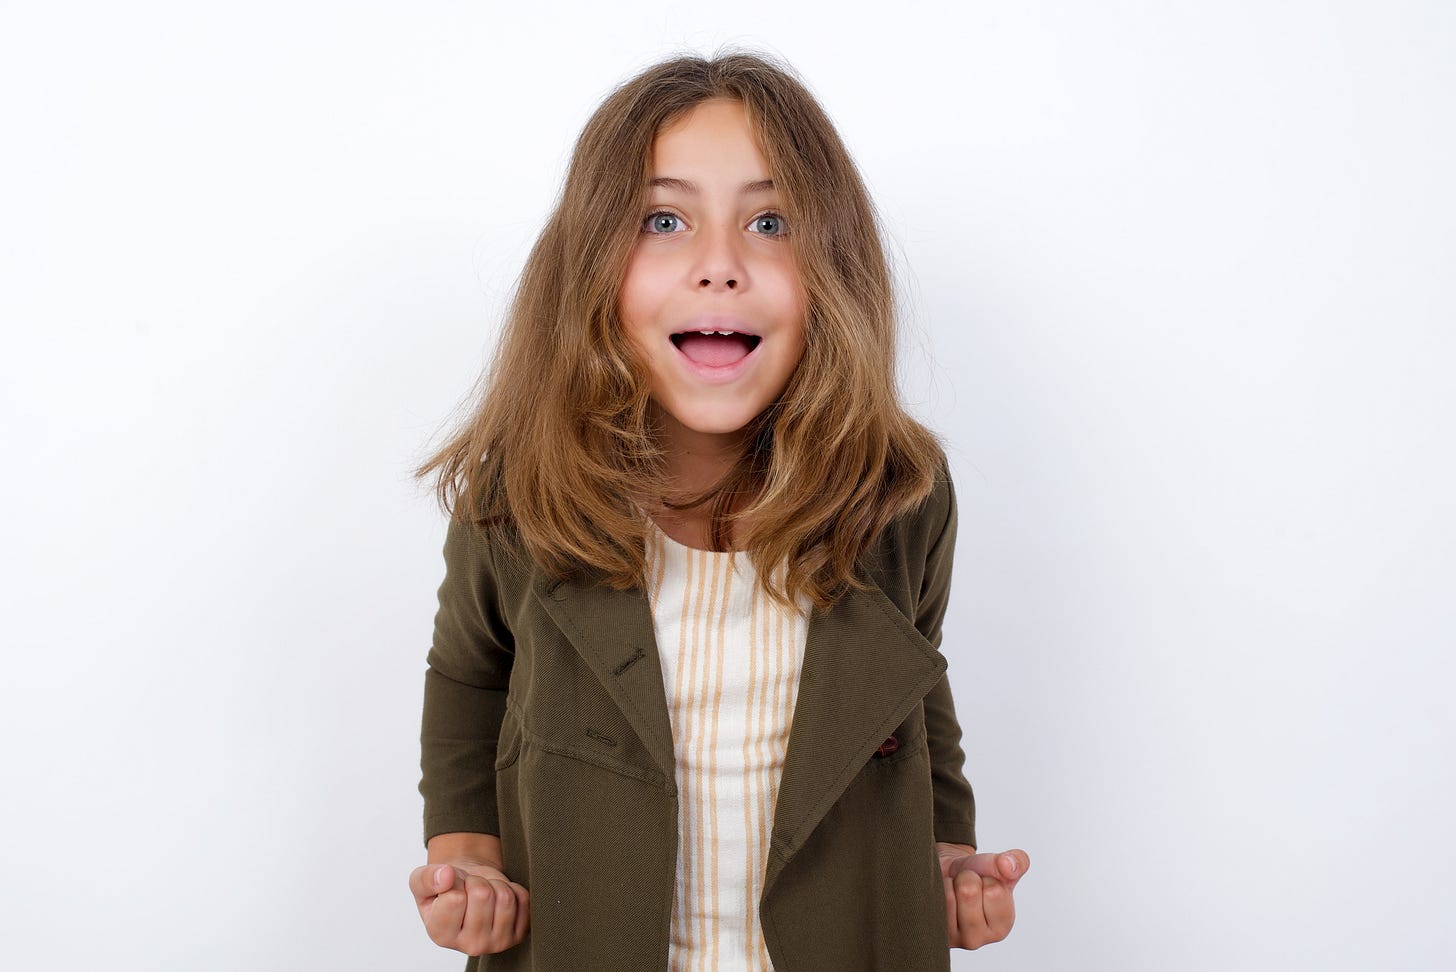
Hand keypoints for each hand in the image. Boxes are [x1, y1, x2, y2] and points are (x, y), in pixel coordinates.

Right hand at [409, 859, 530, 955]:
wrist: (467, 889)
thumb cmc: (445, 887)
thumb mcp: (422, 880)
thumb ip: (427, 878)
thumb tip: (446, 875)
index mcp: (441, 935)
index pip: (455, 898)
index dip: (454, 881)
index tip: (451, 887)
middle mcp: (469, 946)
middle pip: (483, 895)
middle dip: (476, 881)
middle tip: (469, 887)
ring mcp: (497, 943)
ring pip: (505, 897)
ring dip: (495, 884)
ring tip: (484, 892)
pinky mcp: (519, 934)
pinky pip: (523, 899)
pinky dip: (512, 888)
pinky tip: (498, 898)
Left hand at [936, 842, 1028, 949]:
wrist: (949, 873)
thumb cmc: (977, 874)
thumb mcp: (1000, 864)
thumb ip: (1016, 862)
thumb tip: (1008, 866)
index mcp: (1001, 927)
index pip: (994, 890)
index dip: (988, 878)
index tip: (985, 884)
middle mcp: (977, 940)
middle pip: (968, 892)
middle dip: (967, 878)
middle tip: (967, 885)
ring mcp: (952, 938)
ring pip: (948, 896)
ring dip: (950, 883)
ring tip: (955, 891)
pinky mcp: (932, 931)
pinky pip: (931, 900)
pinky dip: (936, 889)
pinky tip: (941, 897)